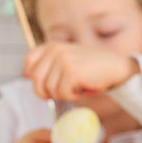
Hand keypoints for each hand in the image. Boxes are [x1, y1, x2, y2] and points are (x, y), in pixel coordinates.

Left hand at [23, 42, 138, 100]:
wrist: (117, 68)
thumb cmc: (91, 68)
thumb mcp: (66, 60)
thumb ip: (47, 65)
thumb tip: (24, 73)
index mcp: (52, 46)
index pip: (29, 62)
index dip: (35, 77)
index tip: (49, 82)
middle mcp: (55, 50)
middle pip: (36, 80)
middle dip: (47, 92)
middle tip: (63, 92)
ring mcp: (63, 60)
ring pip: (49, 89)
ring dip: (63, 94)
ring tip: (76, 88)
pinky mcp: (72, 71)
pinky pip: (63, 93)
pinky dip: (72, 96)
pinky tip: (82, 90)